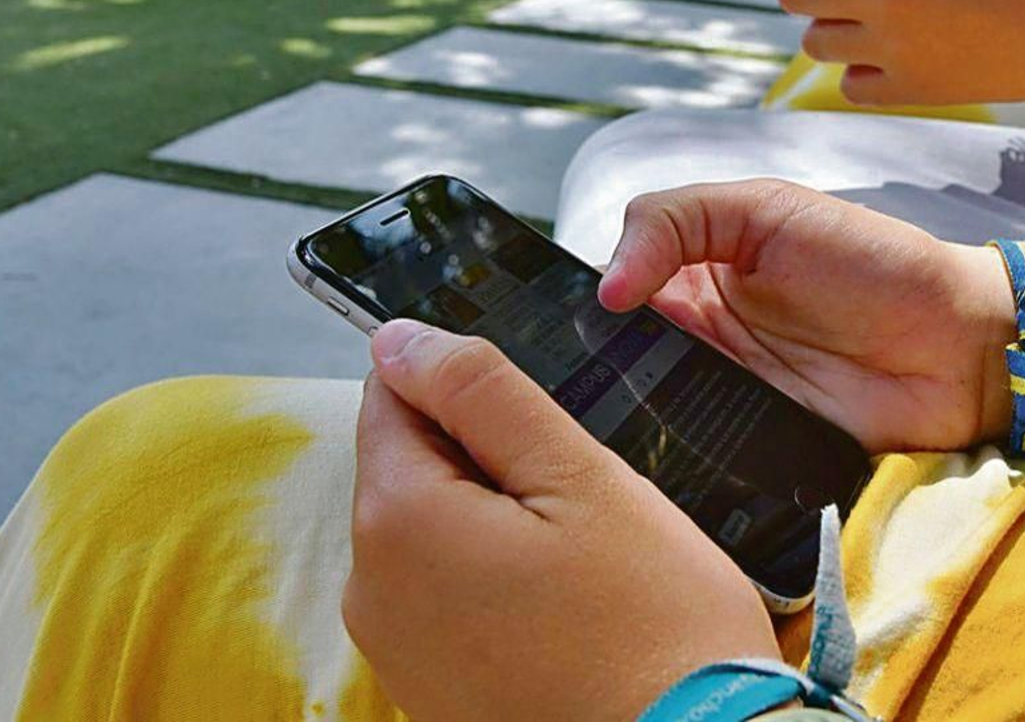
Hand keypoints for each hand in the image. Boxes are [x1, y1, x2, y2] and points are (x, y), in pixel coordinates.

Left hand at [346, 320, 780, 721]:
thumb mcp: (580, 476)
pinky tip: (567, 600)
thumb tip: (401, 338)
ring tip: (580, 554)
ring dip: (496, 515)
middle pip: (410, 462)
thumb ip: (483, 392)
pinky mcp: (429, 687)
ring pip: (432, 527)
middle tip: (577, 493)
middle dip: (486, 454)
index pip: (391, 393)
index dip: (468, 387)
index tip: (538, 417)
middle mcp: (371, 590)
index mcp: (397, 522)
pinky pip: (447, 591)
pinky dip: (497, 575)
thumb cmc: (654, 625)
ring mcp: (397, 649)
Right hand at [598, 179, 1013, 451]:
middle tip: (566, 377)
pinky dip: (671, 457)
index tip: (553, 323)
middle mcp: (698, 337)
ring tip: (600, 417)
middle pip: (616, 358)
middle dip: (591, 367)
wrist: (960, 347)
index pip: (611, 289)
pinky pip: (693, 458)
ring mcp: (721, 397)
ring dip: (626, 413)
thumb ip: (676, 220)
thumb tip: (606, 285)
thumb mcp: (767, 208)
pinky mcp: (747, 450)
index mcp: (694, 272)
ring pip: (644, 411)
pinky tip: (648, 456)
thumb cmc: (872, 261)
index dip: (581, 303)